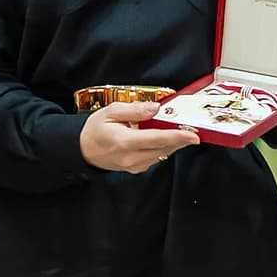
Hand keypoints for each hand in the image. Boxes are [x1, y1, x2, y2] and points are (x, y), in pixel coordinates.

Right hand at [81, 100, 195, 173]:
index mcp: (124, 141)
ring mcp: (134, 165)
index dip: (178, 137)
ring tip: (182, 131)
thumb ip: (135, 109)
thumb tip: (155, 108)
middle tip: (194, 130)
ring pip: (162, 154)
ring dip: (174, 143)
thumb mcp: (111, 111)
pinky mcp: (137, 168)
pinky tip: (165, 138)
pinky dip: (164, 147)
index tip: (193, 135)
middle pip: (164, 148)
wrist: (82, 150)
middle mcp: (131, 157)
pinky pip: (156, 157)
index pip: (157, 139)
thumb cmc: (95, 129)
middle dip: (181, 139)